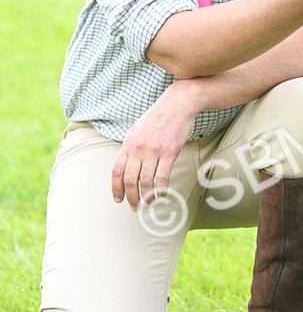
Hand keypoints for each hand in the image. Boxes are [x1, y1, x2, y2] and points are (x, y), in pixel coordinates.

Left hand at [111, 80, 203, 209]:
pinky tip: (162, 195)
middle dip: (131, 197)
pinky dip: (161, 190)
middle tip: (135, 206)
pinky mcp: (169, 152)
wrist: (177, 104)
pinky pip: (162, 177)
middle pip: (130, 180)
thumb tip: (126, 167)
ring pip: (145, 181)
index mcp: (128, 144)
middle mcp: (138, 148)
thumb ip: (131, 148)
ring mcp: (153, 150)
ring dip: (146, 196)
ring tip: (149, 203)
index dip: (116, 188)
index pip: (116, 171)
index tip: (118, 199)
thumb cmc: (158, 117)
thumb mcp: (137, 131)